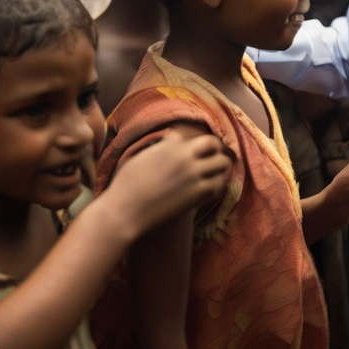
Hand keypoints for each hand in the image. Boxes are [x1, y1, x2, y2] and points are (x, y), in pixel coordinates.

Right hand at [102, 131, 231, 238]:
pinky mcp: (196, 195)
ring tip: (216, 174)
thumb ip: (164, 146)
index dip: (209, 144)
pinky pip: (219, 186)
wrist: (125, 211)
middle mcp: (187, 157)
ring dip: (221, 168)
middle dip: (219, 152)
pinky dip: (218, 185)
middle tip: (216, 160)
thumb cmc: (127, 184)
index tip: (209, 150)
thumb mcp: (144, 156)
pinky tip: (211, 188)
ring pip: (223, 165)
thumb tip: (176, 138)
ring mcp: (194, 175)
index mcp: (173, 145)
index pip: (203, 137)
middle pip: (217, 146)